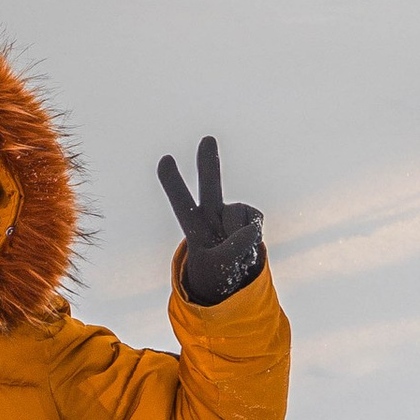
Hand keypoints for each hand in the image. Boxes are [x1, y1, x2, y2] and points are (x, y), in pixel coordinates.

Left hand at [157, 136, 264, 306]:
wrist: (234, 280)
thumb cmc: (215, 275)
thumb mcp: (218, 268)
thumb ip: (232, 250)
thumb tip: (252, 229)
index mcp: (194, 227)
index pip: (182, 202)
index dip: (173, 182)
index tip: (164, 159)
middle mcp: (212, 214)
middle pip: (210, 185)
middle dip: (209, 163)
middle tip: (207, 139)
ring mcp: (233, 214)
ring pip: (237, 213)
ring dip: (237, 234)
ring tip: (233, 252)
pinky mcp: (252, 218)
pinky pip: (254, 222)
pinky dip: (252, 238)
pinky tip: (246, 247)